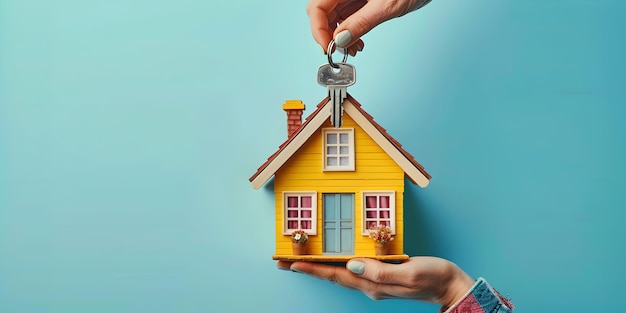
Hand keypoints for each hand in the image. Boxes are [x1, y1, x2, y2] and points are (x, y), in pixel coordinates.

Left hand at [277, 256, 474, 309]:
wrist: (451, 286)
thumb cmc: (433, 277)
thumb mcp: (408, 273)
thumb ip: (379, 271)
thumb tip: (351, 265)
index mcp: (373, 284)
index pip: (336, 275)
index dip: (313, 269)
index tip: (291, 264)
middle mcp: (370, 286)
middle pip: (333, 276)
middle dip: (308, 269)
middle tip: (284, 262)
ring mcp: (375, 284)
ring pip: (341, 274)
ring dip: (320, 268)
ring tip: (301, 261)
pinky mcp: (382, 278)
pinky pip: (354, 272)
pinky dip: (338, 266)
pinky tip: (335, 261)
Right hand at [306, 0, 430, 54]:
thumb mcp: (387, 5)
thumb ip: (361, 22)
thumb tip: (340, 40)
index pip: (317, 8)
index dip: (318, 31)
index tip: (329, 48)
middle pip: (321, 13)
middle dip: (328, 35)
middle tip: (340, 53)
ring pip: (333, 16)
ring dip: (339, 36)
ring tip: (354, 50)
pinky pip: (346, 16)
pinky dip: (349, 31)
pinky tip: (358, 42)